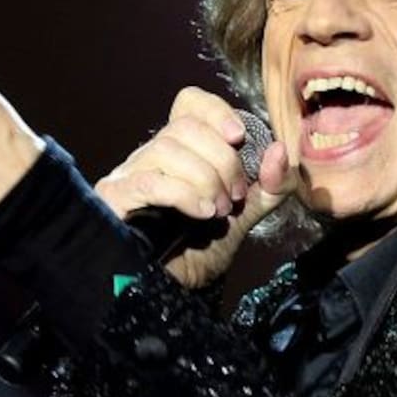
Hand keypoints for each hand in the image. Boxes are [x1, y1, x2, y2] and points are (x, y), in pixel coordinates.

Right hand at [95, 87, 295, 288]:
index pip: (189, 103)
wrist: (179, 292)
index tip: (239, 138)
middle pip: (185, 127)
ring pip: (167, 149)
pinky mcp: (116, 199)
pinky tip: (202, 213)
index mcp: (182, 150)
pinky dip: (185, 193)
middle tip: (235, 196)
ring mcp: (129, 175)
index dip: (216, 111)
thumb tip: (279, 150)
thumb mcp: (248, 213)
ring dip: (206, 179)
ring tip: (219, 211)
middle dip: (222, 160)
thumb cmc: (204, 248)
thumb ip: (271, 184)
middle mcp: (151, 156)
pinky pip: (150, 181)